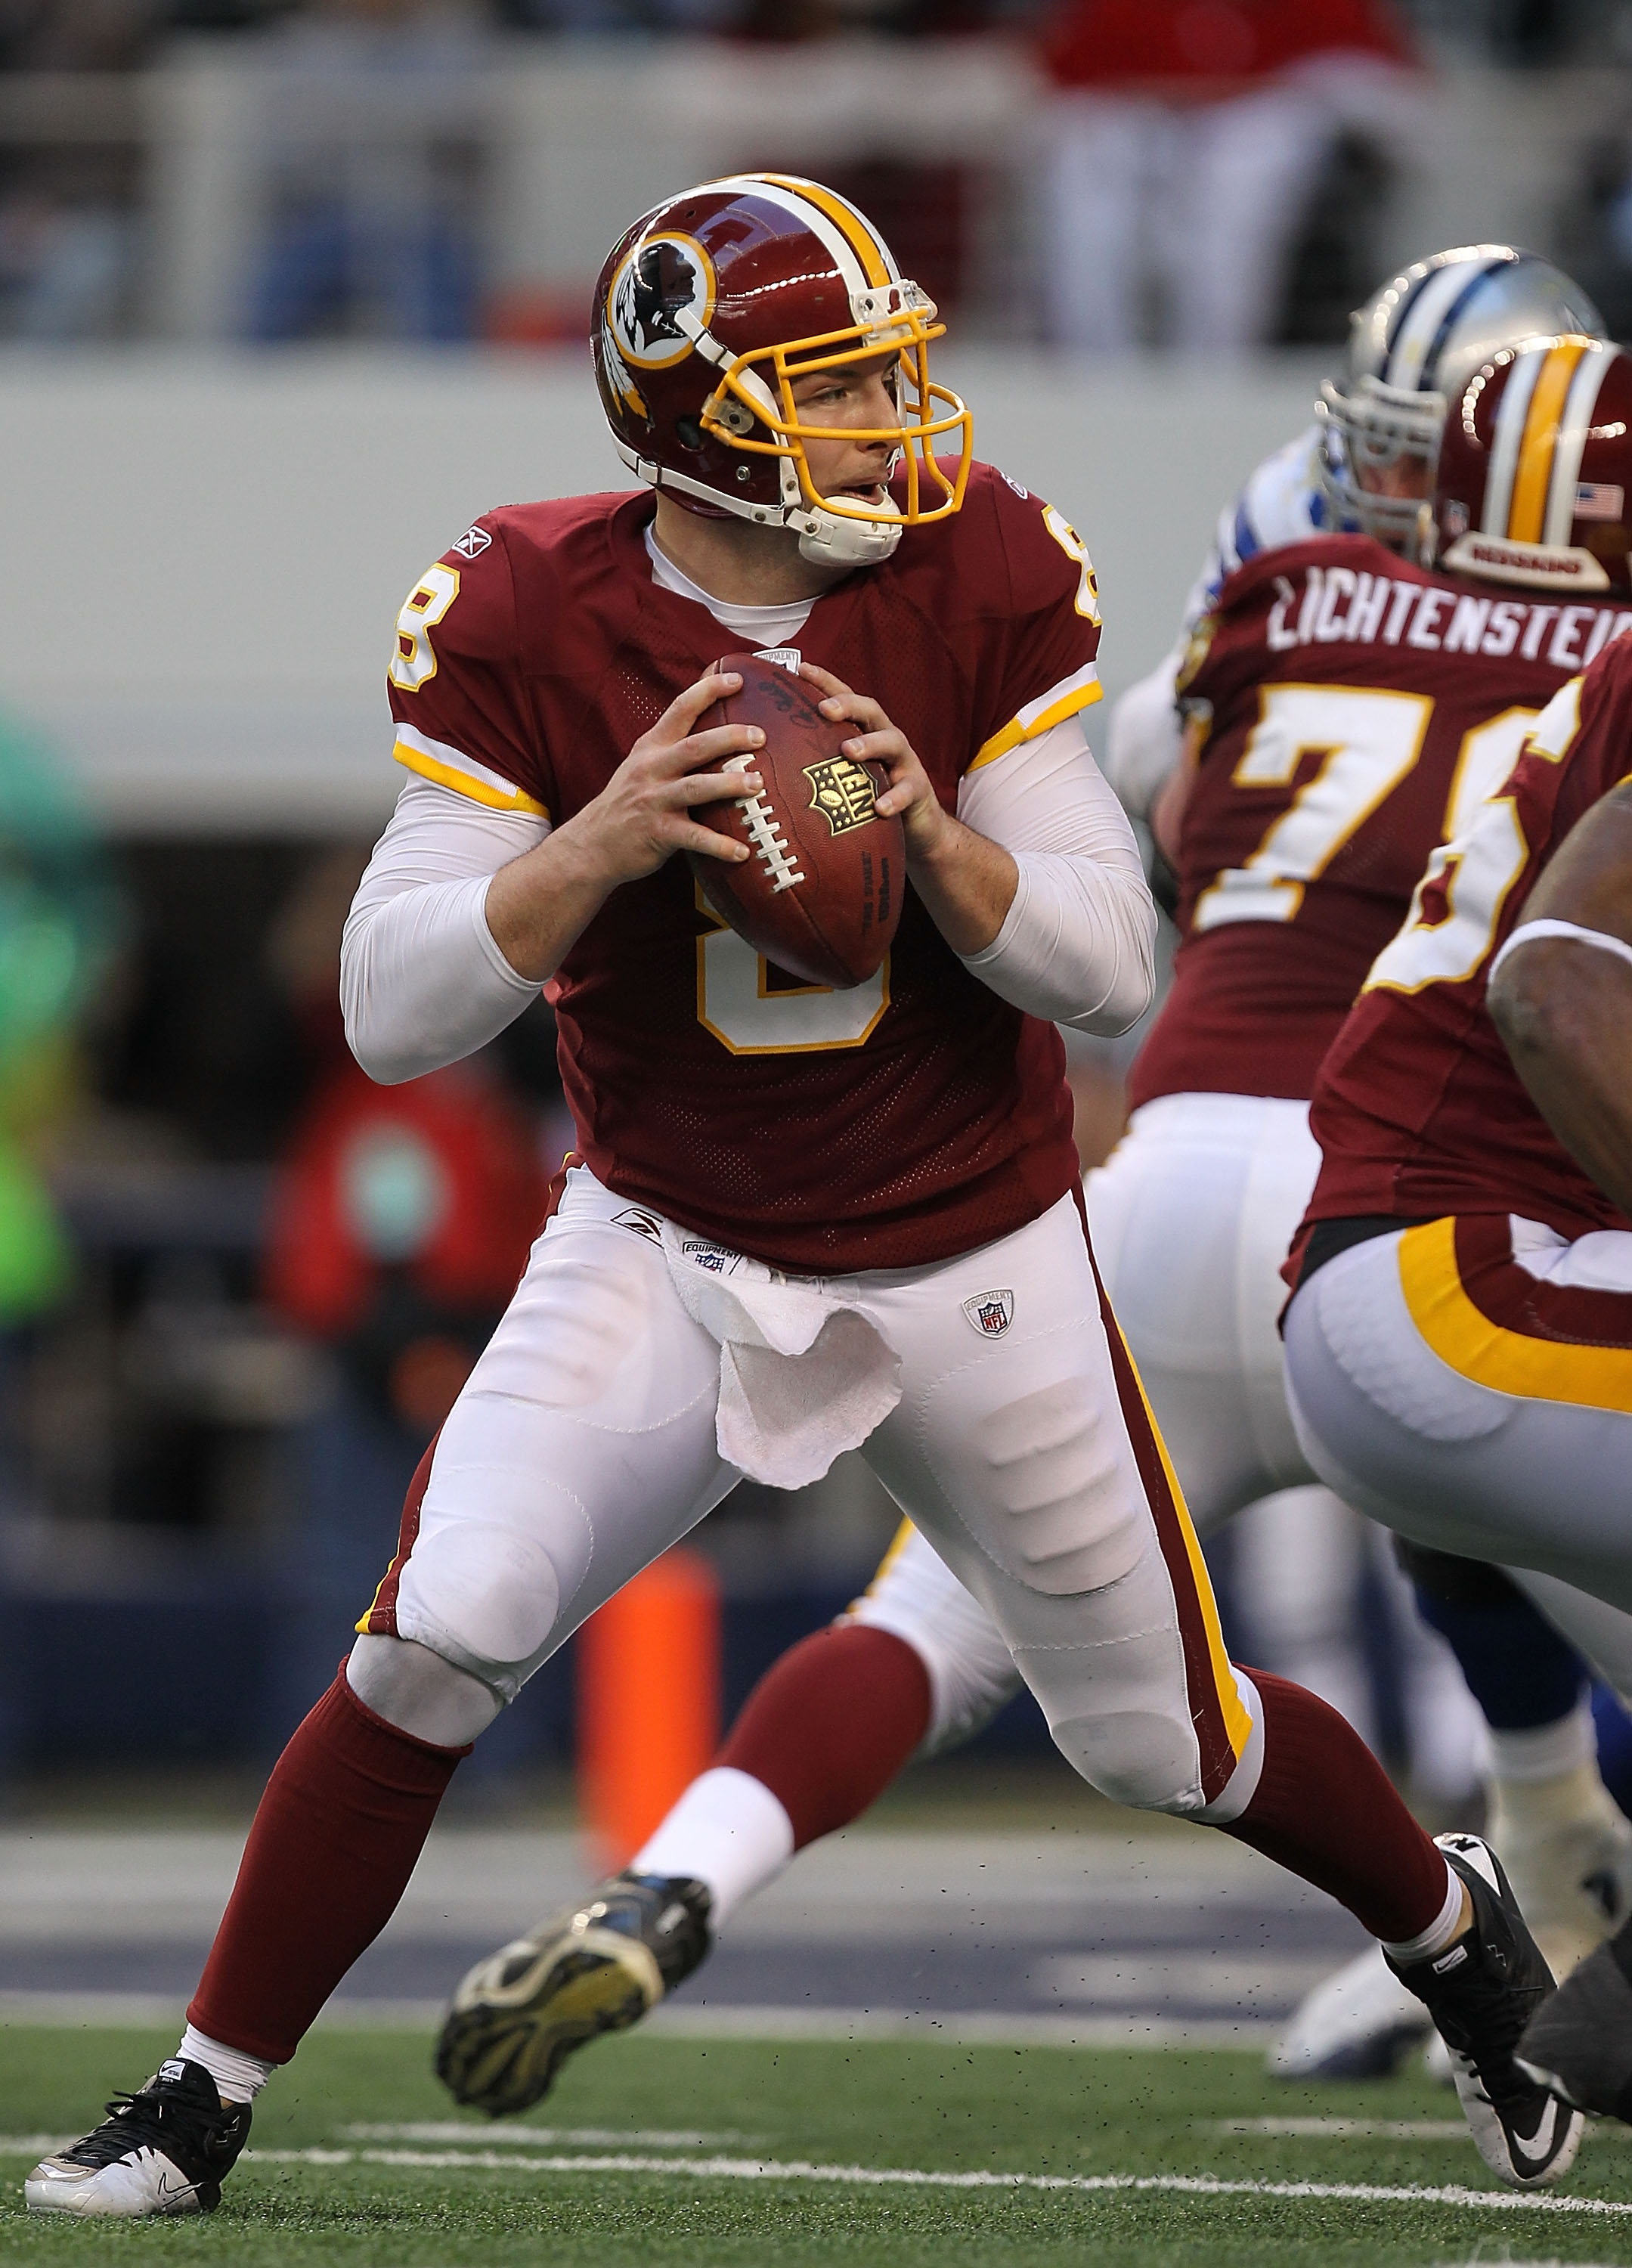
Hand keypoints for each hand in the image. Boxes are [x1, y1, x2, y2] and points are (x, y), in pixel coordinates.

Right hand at [561, 671, 763, 886]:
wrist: (592, 844)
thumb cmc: (628, 803)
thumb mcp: (642, 765)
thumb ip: (673, 748)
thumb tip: (719, 730)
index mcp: (652, 747)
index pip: (680, 709)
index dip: (709, 691)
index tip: (738, 679)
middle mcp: (651, 769)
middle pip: (695, 746)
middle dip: (729, 737)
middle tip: (760, 736)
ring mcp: (654, 801)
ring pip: (696, 788)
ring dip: (730, 785)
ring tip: (758, 785)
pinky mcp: (658, 833)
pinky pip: (694, 838)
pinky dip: (720, 845)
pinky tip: (743, 852)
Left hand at [800, 663, 952, 862]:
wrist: (915, 826)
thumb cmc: (868, 796)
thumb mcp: (842, 775)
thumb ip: (816, 763)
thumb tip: (765, 763)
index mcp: (863, 730)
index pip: (844, 698)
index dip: (825, 681)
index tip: (800, 669)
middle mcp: (885, 737)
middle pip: (870, 710)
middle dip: (847, 705)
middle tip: (824, 710)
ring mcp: (904, 761)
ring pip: (892, 742)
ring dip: (870, 744)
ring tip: (849, 751)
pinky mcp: (918, 789)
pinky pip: (907, 790)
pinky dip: (894, 797)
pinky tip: (879, 808)